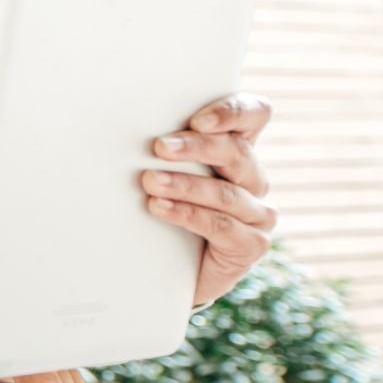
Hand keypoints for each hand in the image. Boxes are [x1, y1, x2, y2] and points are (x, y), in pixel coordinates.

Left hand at [143, 93, 275, 305]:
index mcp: (238, 150)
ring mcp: (258, 213)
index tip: (198, 119)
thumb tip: (124, 125)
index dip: (234, 112)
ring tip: (150, 181)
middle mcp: (254, 178)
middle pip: (237, 152)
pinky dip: (188, 214)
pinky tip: (159, 207)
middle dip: (197, 147)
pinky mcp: (252, 244)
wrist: (172, 270)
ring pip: (225, 192)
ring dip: (185, 184)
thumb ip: (165, 149)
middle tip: (160, 147)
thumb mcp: (166, 172)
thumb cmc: (166, 211)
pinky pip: (221, 225)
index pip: (255, 115)